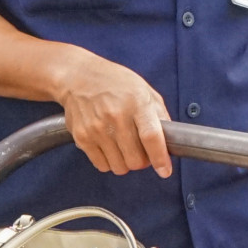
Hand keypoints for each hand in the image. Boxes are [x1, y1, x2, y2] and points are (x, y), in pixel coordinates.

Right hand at [52, 50, 172, 177]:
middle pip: (135, 159)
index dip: (160, 158)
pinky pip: (102, 165)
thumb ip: (159, 114)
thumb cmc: (113, 82)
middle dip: (142, 161)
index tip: (165, 170)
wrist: (77, 77)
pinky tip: (109, 147)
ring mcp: (97, 128)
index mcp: (136, 102)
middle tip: (141, 152)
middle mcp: (116, 116)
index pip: (151, 136)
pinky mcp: (83, 137)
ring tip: (123, 147)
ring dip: (125, 163)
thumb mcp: (144, 89)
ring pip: (119, 167)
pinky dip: (109, 162)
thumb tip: (170, 139)